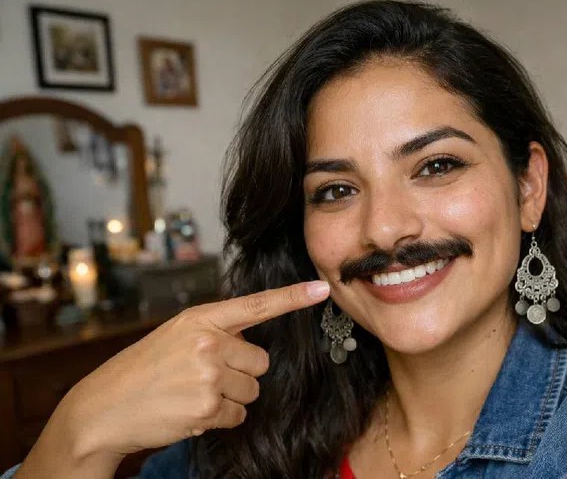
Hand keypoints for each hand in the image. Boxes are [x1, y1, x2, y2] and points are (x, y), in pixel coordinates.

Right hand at [47, 280, 329, 458]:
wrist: (103, 408)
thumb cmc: (142, 372)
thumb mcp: (175, 337)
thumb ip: (214, 333)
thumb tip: (250, 343)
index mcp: (200, 319)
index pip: (256, 305)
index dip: (292, 297)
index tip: (322, 288)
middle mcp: (208, 342)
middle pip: (261, 362)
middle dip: (241, 374)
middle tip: (204, 378)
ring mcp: (209, 374)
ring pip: (251, 390)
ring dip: (229, 398)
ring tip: (191, 394)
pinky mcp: (208, 406)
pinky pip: (238, 415)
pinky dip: (220, 418)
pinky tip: (190, 411)